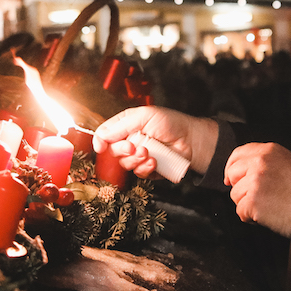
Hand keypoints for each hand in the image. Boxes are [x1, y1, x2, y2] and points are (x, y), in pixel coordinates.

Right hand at [94, 106, 218, 178]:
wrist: (191, 140)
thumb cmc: (171, 123)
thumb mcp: (145, 116)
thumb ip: (122, 125)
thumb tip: (102, 135)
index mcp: (126, 125)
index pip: (105, 134)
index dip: (100, 141)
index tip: (101, 147)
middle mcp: (130, 140)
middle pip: (112, 151)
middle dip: (122, 150)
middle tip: (134, 147)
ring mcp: (138, 155)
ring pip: (124, 164)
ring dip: (135, 160)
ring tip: (149, 153)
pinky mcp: (147, 168)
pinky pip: (138, 173)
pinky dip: (145, 168)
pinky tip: (155, 162)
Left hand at [224, 143, 290, 237]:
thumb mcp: (289, 163)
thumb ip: (267, 161)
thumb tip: (245, 170)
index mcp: (269, 150)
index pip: (238, 154)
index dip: (232, 168)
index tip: (231, 179)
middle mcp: (260, 162)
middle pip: (233, 174)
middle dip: (240, 188)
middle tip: (255, 198)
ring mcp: (255, 181)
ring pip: (235, 194)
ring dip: (247, 204)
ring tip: (267, 207)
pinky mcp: (253, 201)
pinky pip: (240, 211)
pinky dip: (250, 217)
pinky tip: (266, 216)